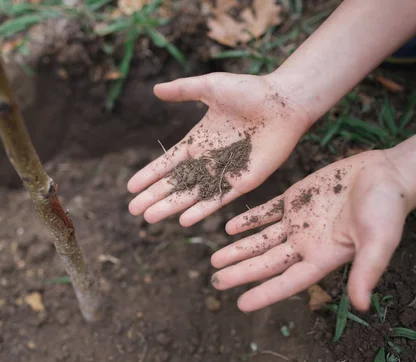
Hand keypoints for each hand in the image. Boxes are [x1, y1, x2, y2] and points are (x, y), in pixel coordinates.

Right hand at [127, 72, 311, 226]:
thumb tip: (154, 90)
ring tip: (149, 219)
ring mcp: (225, 172)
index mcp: (198, 140)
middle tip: (133, 211)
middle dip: (154, 197)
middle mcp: (208, 159)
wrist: (285, 101)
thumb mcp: (209, 87)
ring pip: (192, 195)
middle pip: (175, 183)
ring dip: (170, 207)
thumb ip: (182, 91)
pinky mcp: (243, 182)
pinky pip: (219, 199)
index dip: (150, 175)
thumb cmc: (250, 91)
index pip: (168, 163)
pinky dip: (201, 210)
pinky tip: (183, 220)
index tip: (131, 187)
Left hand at [210, 150, 410, 311]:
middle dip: (241, 272)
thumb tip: (361, 305)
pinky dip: (248, 220)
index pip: (288, 281)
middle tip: (215, 281)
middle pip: (267, 262)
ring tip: (215, 260)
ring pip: (261, 239)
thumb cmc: (387, 209)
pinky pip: (266, 213)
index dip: (265, 293)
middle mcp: (306, 243)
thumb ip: (367, 270)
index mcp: (323, 257)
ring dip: (239, 248)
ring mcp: (299, 221)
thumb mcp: (379, 240)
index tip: (240, 304)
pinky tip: (229, 227)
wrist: (387, 174)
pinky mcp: (296, 199)